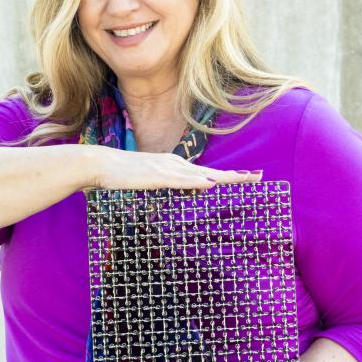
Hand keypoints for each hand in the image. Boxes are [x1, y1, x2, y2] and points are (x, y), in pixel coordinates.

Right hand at [87, 145, 262, 190]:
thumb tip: (174, 197)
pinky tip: (210, 184)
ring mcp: (166, 169)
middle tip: (260, 177)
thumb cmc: (122, 175)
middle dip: (236, 175)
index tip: (248, 177)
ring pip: (201, 175)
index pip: (207, 172)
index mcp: (174, 166)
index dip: (228, 175)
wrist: (101, 165)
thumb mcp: (148, 181)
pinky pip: (180, 181)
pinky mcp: (156, 177)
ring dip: (224, 178)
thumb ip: (163, 186)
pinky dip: (196, 182)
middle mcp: (175, 164)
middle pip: (212, 171)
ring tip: (245, 179)